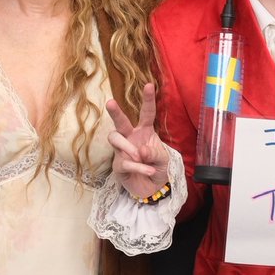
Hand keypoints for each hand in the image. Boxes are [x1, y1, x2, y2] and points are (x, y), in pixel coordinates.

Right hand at [106, 83, 169, 199]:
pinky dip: (139, 166)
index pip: (146, 113)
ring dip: (127, 147)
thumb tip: (140, 150)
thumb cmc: (157, 168)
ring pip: (115, 138)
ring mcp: (122, 151)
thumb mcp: (163, 159)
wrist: (152, 189)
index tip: (149, 85)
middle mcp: (130, 137)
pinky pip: (124, 162)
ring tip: (139, 156)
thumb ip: (155, 152)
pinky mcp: (118, 165)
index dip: (147, 100)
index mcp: (144, 131)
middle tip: (110, 102)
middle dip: (115, 112)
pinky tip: (149, 170)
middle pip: (120, 122)